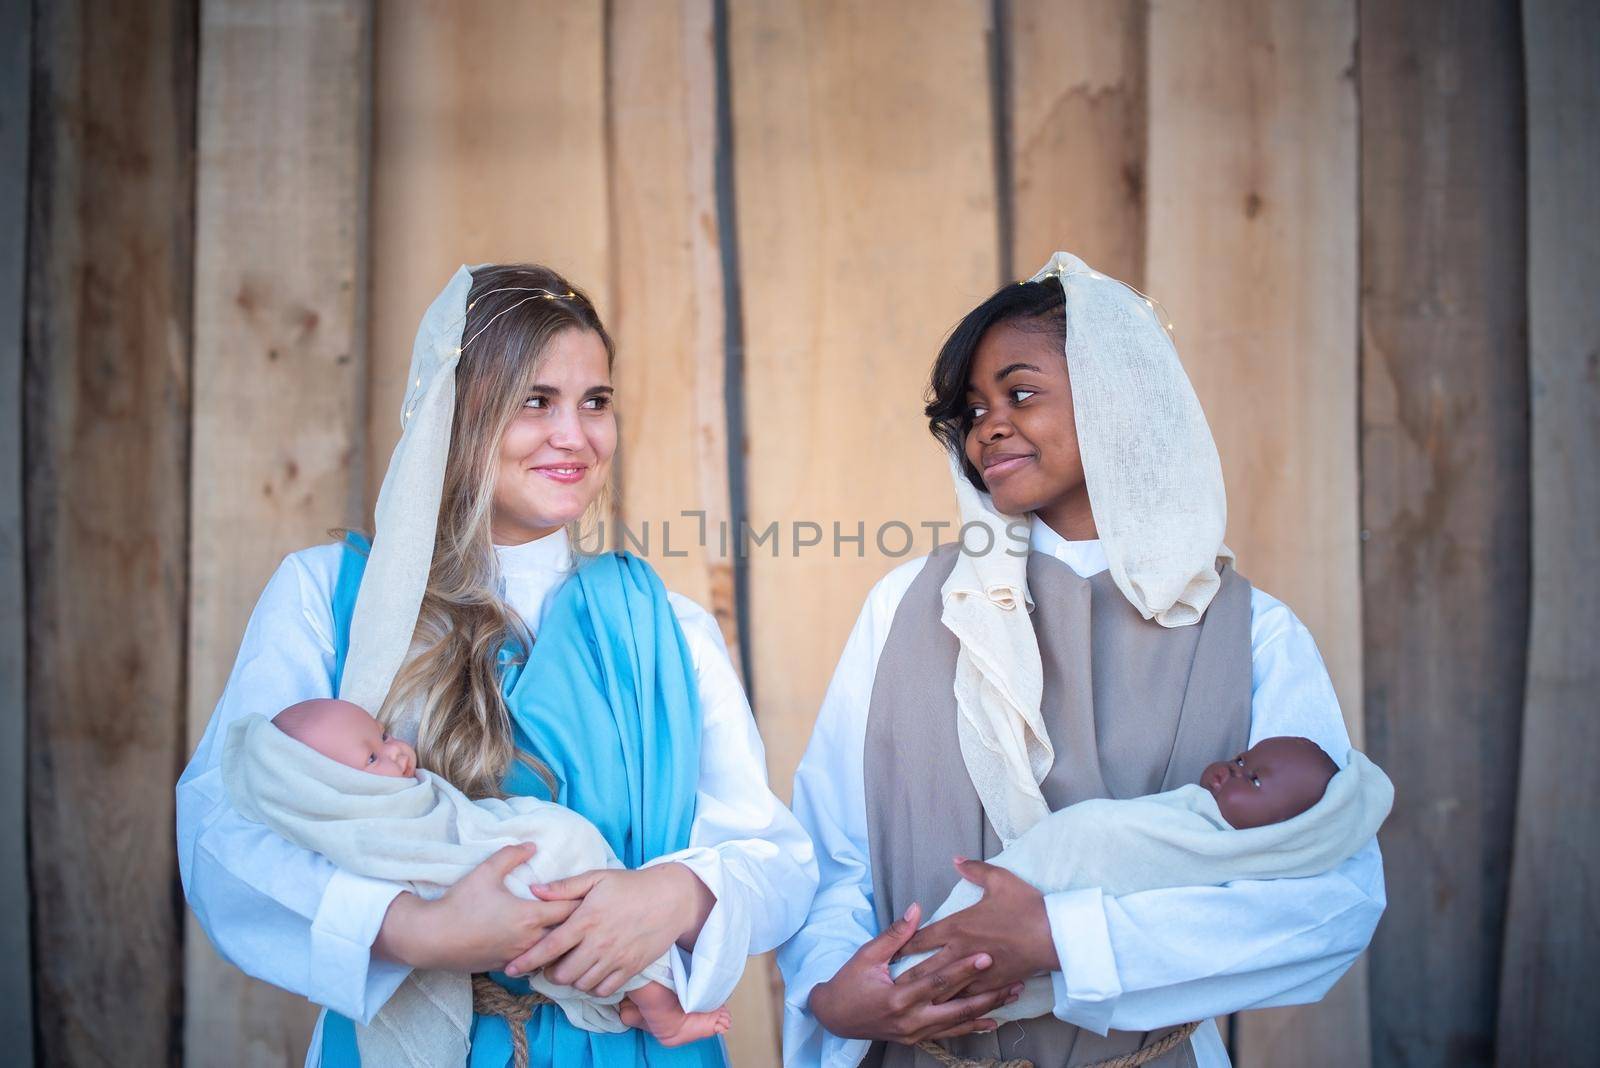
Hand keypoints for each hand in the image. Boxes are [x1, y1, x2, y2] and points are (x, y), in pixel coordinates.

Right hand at [373, 843, 579, 971]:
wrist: (432, 938)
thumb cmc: (460, 903)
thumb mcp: (485, 871)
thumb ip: (512, 855)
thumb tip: (533, 846)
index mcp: (530, 916)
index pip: (570, 909)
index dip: (581, 900)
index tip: (590, 893)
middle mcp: (529, 940)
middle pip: (568, 934)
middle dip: (578, 923)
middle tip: (586, 911)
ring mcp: (518, 957)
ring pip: (552, 952)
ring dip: (561, 941)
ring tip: (568, 929)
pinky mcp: (505, 967)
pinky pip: (533, 962)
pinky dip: (542, 954)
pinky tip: (542, 945)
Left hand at [507, 863, 713, 996]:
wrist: (671, 899)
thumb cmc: (631, 885)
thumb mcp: (597, 877)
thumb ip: (565, 886)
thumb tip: (534, 890)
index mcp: (587, 919)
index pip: (549, 946)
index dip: (527, 960)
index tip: (511, 968)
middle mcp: (599, 943)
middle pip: (563, 973)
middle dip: (549, 973)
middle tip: (548, 966)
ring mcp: (616, 958)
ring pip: (581, 984)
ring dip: (570, 980)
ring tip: (569, 969)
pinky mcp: (630, 969)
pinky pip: (604, 990)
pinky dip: (592, 987)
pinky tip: (590, 975)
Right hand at [809, 902, 1022, 1044]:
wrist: (834, 1017)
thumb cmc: (849, 982)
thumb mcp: (867, 955)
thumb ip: (896, 934)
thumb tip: (917, 909)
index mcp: (898, 997)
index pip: (938, 981)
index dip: (963, 968)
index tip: (986, 955)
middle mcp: (910, 1020)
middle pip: (957, 1007)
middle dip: (986, 994)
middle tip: (1012, 979)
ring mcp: (915, 1033)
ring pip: (958, 1024)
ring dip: (986, 1011)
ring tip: (1011, 998)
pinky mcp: (916, 1039)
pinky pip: (950, 1034)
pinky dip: (971, 1028)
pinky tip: (992, 1021)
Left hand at [894, 858, 1057, 997]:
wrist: (1053, 935)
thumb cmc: (1025, 906)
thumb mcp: (1000, 879)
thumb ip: (974, 870)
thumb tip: (956, 860)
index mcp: (957, 927)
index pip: (920, 939)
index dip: (902, 947)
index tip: (888, 954)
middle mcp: (960, 952)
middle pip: (924, 970)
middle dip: (904, 980)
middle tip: (887, 988)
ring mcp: (975, 972)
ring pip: (943, 990)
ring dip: (924, 997)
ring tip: (908, 1004)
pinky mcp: (991, 985)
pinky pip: (967, 1000)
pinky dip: (954, 1006)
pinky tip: (944, 1013)